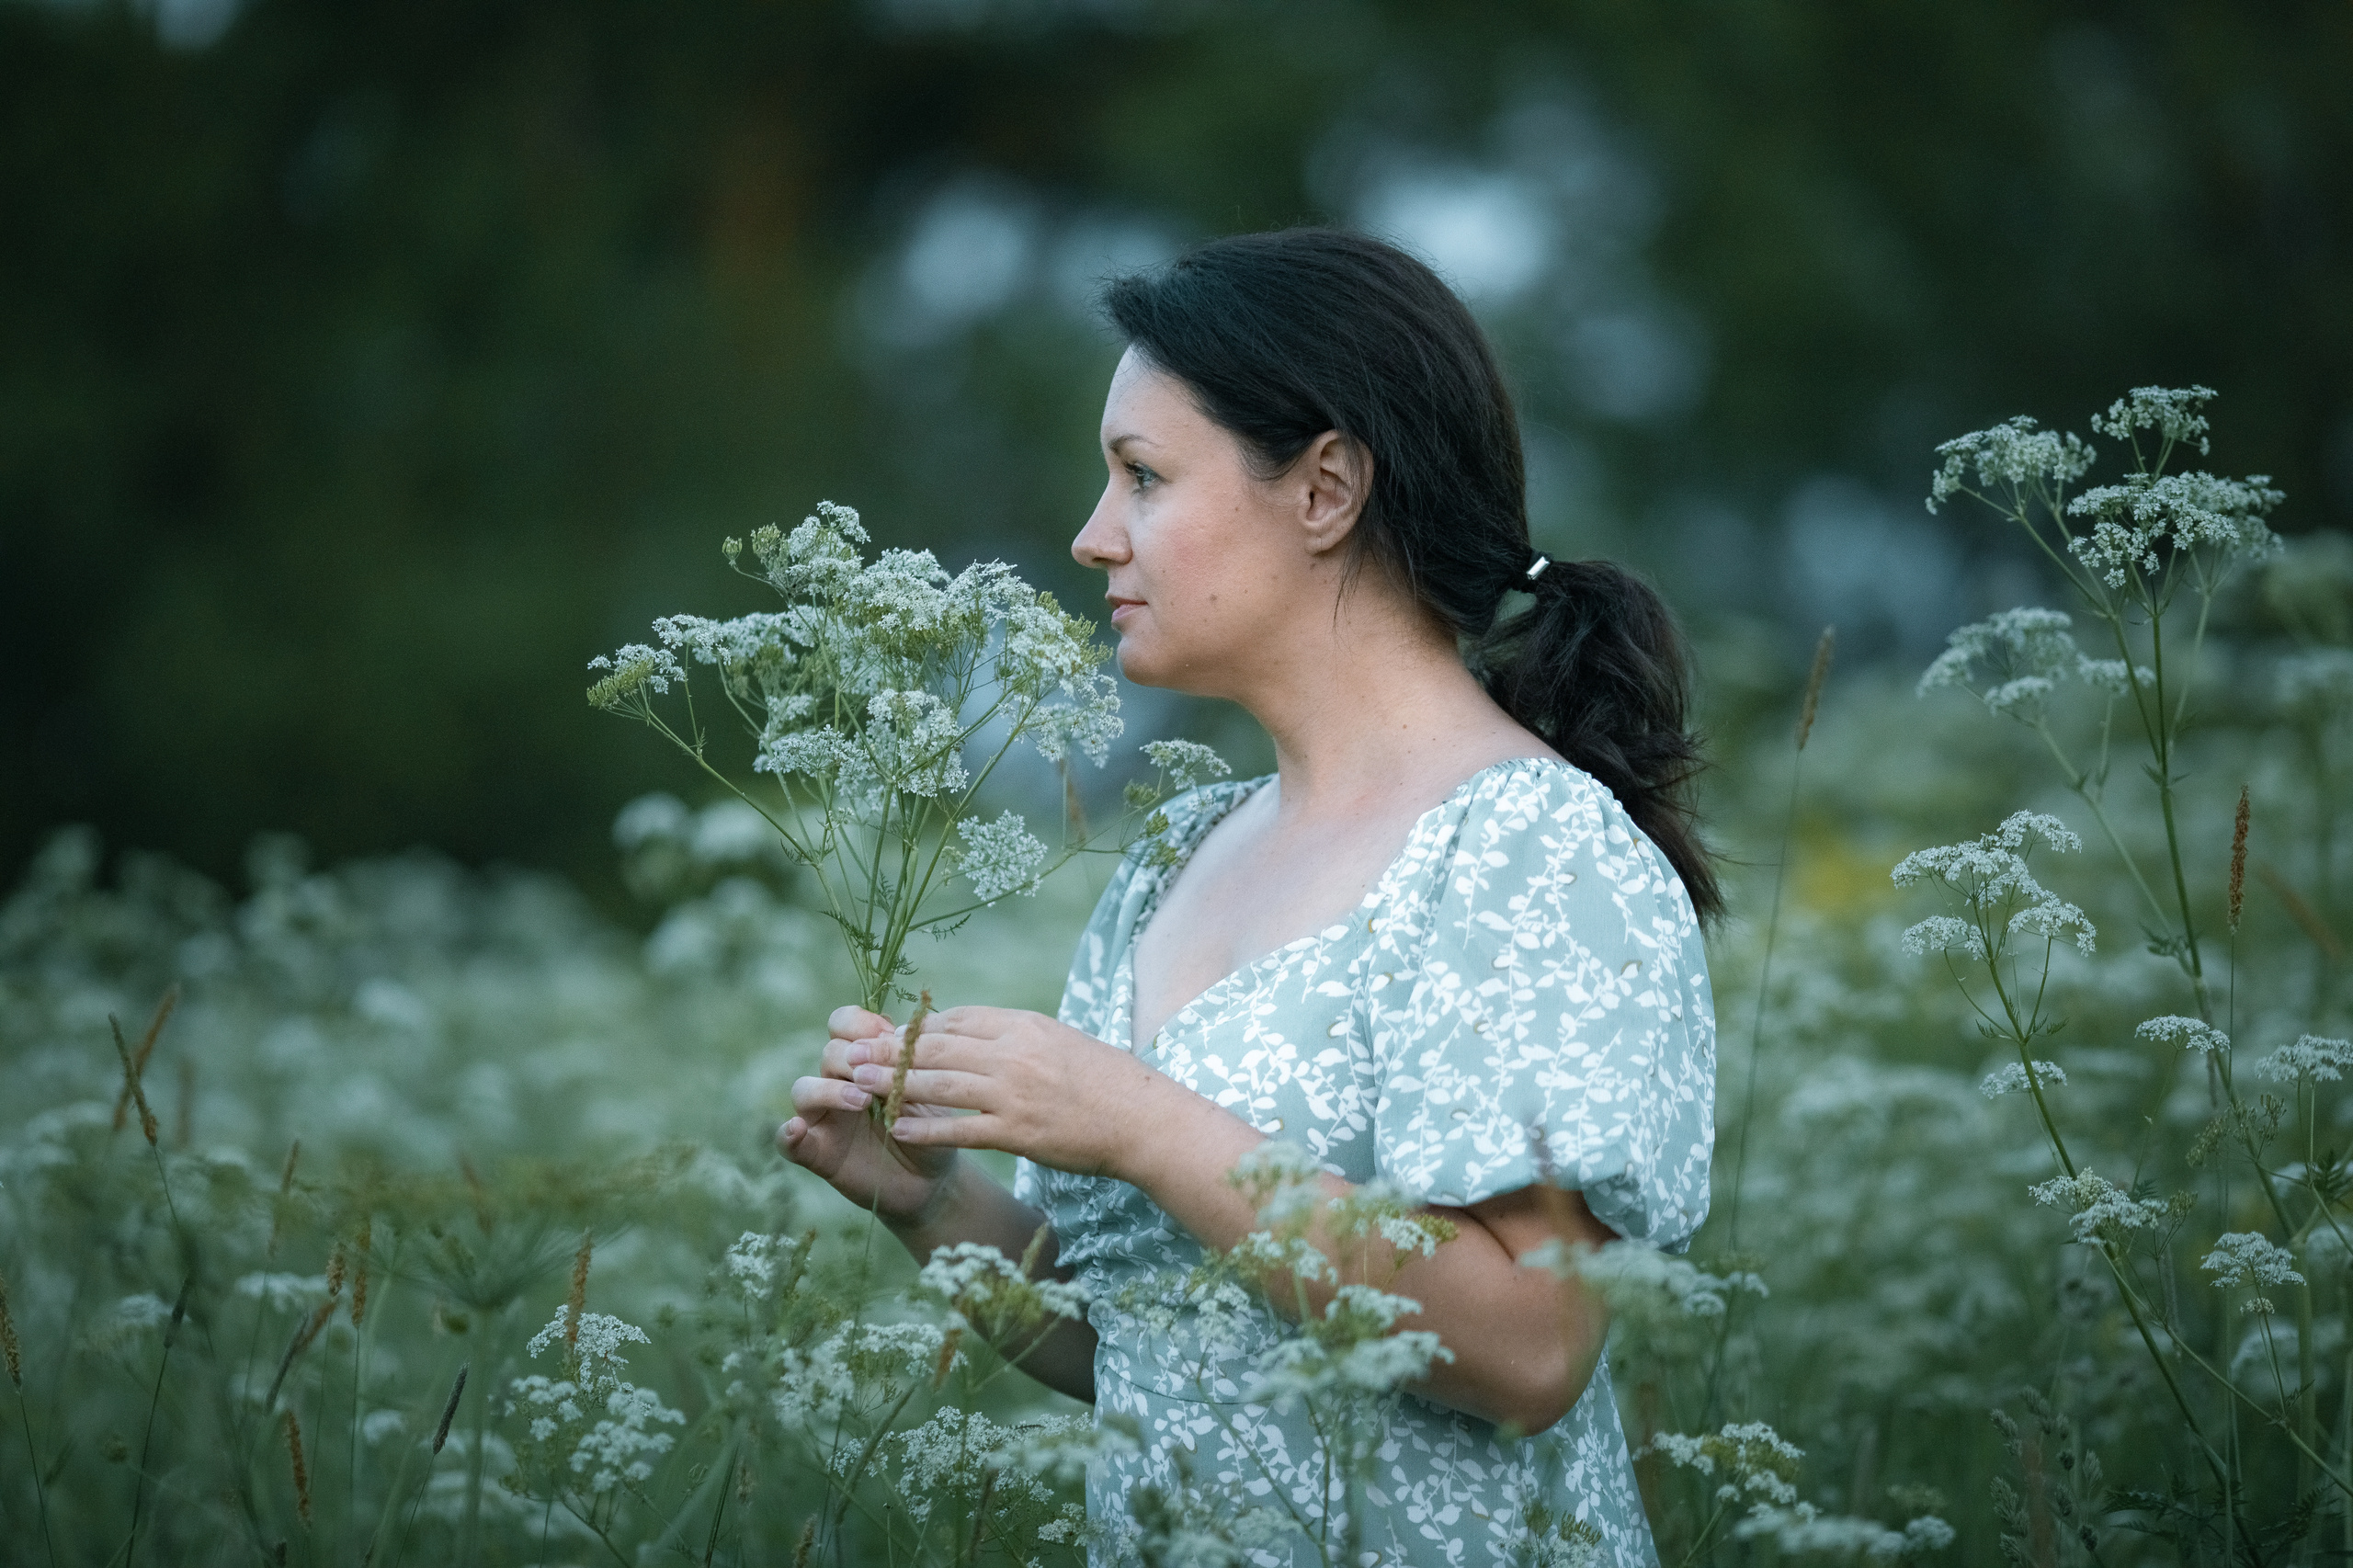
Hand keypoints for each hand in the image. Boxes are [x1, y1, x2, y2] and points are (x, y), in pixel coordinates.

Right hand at [777, 1005, 961, 1226]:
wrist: (932, 1178)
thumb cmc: (930, 1126)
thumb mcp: (927, 1089)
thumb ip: (908, 1063)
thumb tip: (894, 1035)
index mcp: (863, 1061)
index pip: (843, 1025)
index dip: (858, 1023)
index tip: (886, 1034)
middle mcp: (837, 1083)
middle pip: (829, 1053)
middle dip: (853, 1056)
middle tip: (878, 1072)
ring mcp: (824, 1119)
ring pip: (804, 1089)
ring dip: (829, 1090)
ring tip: (862, 1101)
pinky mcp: (818, 1154)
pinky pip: (789, 1144)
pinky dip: (788, 1135)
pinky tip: (795, 1130)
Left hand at [843, 1005, 1187, 1179]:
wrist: (1143, 1119)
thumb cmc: (1105, 1081)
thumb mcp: (1060, 1041)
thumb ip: (1017, 1038)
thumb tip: (977, 1036)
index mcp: (1024, 1025)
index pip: (956, 1019)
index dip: (917, 1028)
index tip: (889, 1035)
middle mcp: (1015, 1053)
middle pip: (938, 1047)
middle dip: (890, 1051)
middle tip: (853, 1054)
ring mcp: (1015, 1092)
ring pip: (940, 1084)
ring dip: (895, 1084)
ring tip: (860, 1085)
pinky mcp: (1018, 1131)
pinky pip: (960, 1129)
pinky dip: (925, 1129)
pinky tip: (897, 1128)